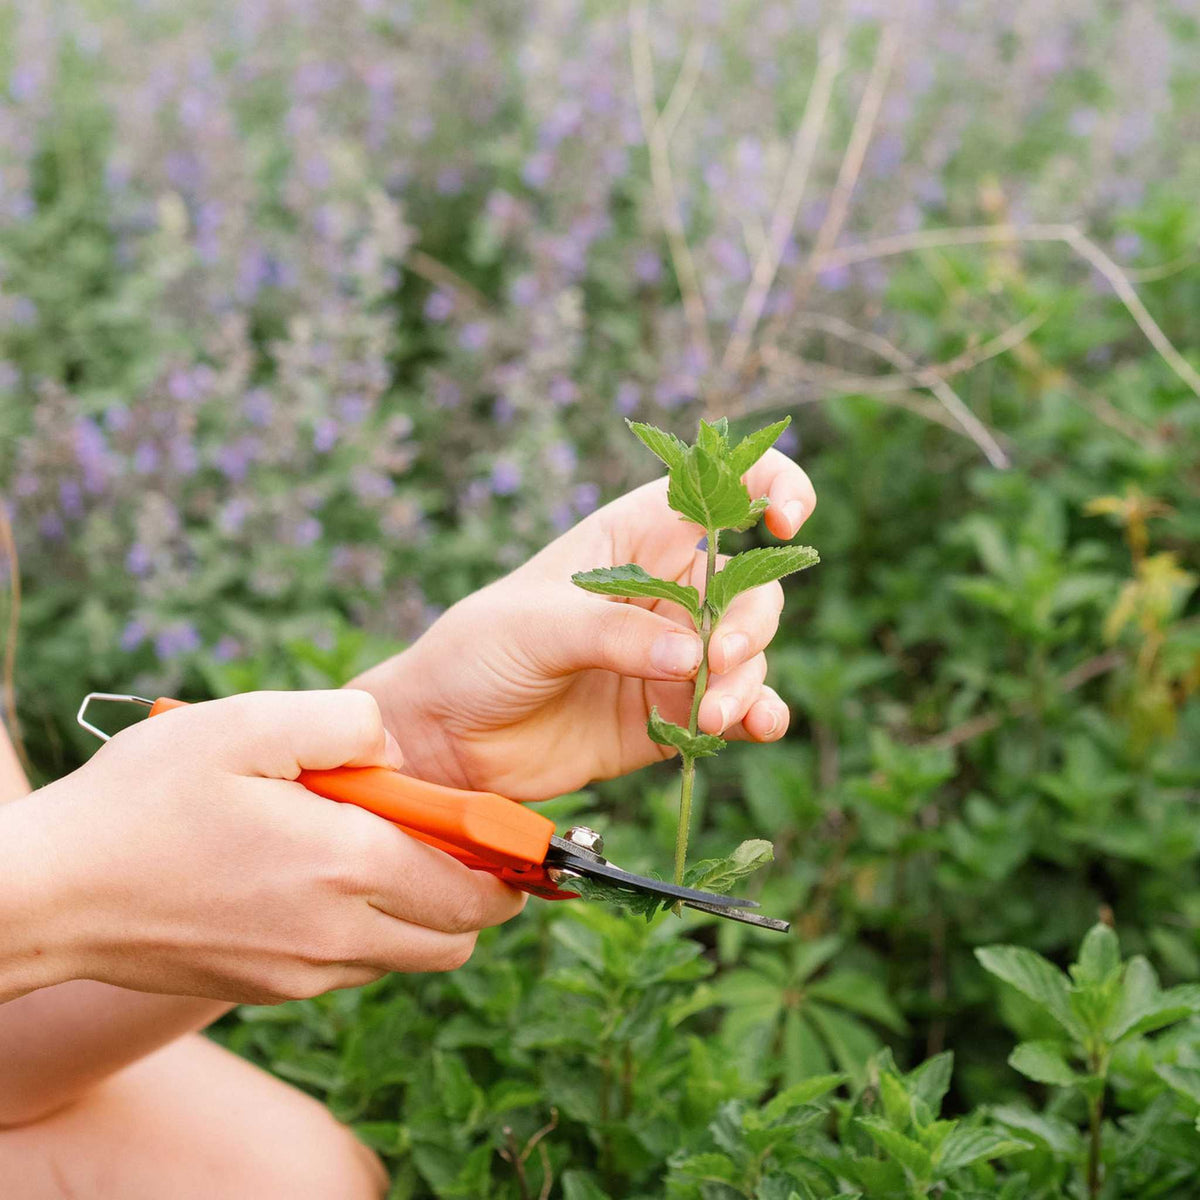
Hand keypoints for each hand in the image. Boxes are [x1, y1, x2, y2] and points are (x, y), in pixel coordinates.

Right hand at [4, 691, 524, 1003]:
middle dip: (474, 892)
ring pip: (408, 956)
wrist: (52, 893)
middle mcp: (339, 935)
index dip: (508, 859)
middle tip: (449, 837)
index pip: (474, 885)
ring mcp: (304, 974)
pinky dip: (368, 929)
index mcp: (349, 867)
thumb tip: (396, 746)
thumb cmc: (146, 801)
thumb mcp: (250, 724)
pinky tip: (322, 876)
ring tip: (376, 846)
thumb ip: (348, 721)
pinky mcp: (271, 990)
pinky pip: (354, 966)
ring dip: (420, 910)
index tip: (512, 831)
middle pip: (456, 938)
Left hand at [356, 449, 815, 798]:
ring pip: (749, 652)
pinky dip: (756, 715)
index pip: (717, 491)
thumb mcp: (534, 626)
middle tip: (718, 659)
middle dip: (750, 619)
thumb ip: (611, 633)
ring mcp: (672, 656)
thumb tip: (691, 658)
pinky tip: (756, 727)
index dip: (766, 487)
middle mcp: (665, 591)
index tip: (786, 521)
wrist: (446, 739)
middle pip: (750, 585)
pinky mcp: (672, 714)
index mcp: (633, 539)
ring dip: (747, 679)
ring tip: (711, 714)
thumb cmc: (477, 653)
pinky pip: (735, 710)